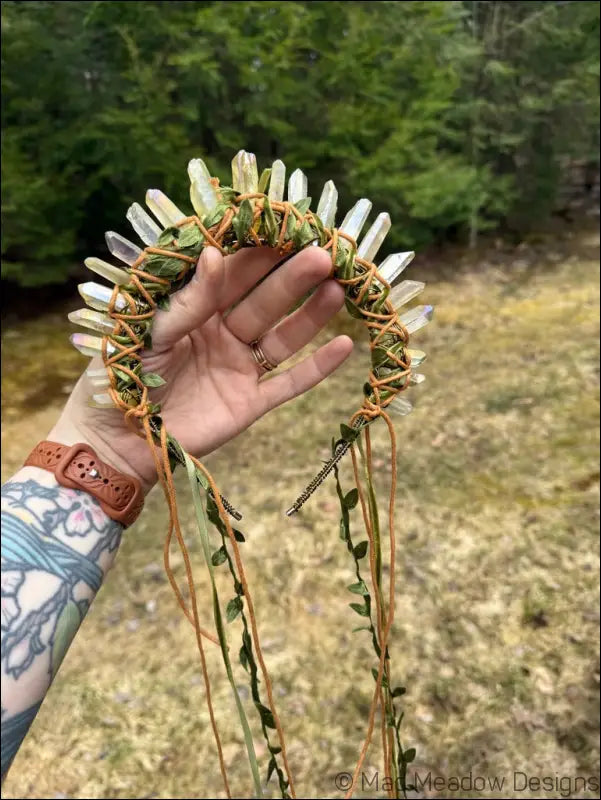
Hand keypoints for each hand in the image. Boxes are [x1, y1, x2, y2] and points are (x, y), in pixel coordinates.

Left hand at [50, 246, 352, 491]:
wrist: (116, 441)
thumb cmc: (120, 377)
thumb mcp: (148, 330)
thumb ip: (186, 299)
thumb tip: (214, 254)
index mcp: (195, 309)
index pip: (235, 273)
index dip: (261, 253)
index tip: (290, 230)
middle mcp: (223, 333)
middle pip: (266, 300)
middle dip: (293, 276)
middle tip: (324, 255)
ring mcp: (239, 368)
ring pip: (283, 336)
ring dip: (311, 314)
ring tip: (338, 289)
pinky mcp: (250, 403)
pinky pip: (289, 384)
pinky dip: (317, 368)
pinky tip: (344, 345)